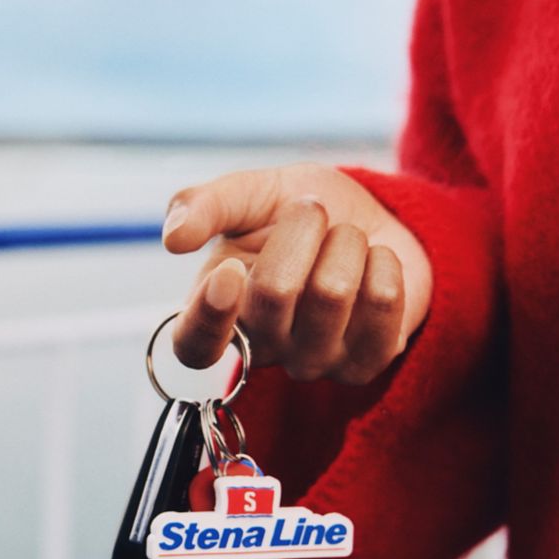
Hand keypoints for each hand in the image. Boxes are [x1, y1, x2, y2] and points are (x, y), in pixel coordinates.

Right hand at [163, 163, 432, 383]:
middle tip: (311, 212)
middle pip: (275, 292)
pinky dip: (385, 262)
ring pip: (333, 293)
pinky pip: (383, 302)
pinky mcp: (368, 363)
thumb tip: (173, 238)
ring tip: (345, 241)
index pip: (194, 347)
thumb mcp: (249, 194)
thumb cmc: (300, 213)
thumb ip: (205, 205)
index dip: (209, 317)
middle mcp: (261, 348)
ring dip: (347, 242)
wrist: (375, 219)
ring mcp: (314, 363)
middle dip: (303, 227)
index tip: (229, 273)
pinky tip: (375, 265)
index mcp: (216, 310)